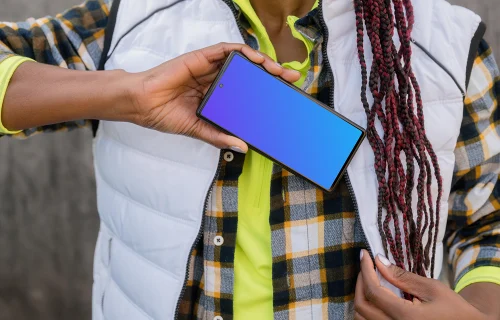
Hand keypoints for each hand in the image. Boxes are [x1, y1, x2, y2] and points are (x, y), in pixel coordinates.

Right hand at [129, 42, 299, 151]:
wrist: (142, 104)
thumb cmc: (165, 115)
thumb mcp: (199, 129)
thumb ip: (220, 136)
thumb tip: (242, 147)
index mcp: (215, 97)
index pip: (245, 92)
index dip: (264, 92)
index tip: (282, 98)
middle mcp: (215, 80)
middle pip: (248, 74)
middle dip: (271, 75)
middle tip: (291, 80)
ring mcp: (209, 68)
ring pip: (241, 61)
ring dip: (262, 62)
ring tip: (279, 70)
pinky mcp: (201, 58)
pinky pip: (226, 50)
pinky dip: (243, 53)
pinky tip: (257, 59)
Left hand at [354, 249, 491, 319]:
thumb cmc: (455, 309)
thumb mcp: (432, 288)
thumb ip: (402, 276)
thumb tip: (378, 260)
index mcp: (405, 317)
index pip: (373, 291)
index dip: (365, 270)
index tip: (364, 254)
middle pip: (361, 305)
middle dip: (360, 281)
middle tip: (367, 265)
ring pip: (361, 317)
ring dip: (362, 296)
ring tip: (370, 279)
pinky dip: (368, 309)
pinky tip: (377, 296)